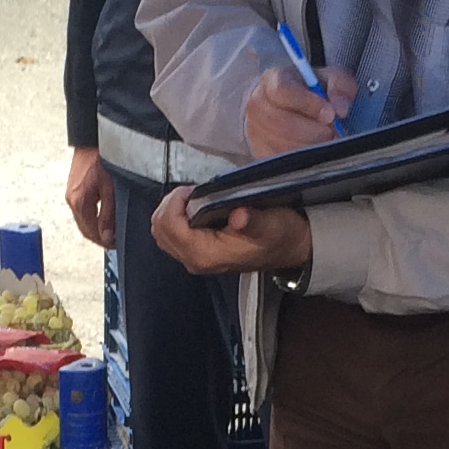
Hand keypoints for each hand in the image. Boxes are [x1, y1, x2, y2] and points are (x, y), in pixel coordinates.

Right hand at [66, 146, 114, 247]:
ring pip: (83, 219)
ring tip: (112, 228)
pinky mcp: (73, 188)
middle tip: (116, 240)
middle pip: (85, 228)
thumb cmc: (103, 158)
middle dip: (100, 237)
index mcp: (79, 202)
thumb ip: (109, 215)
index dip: (104, 241)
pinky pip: (82, 209)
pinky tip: (103, 215)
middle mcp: (71, 199)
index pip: (91, 232)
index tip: (117, 244)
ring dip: (96, 226)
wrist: (91, 137)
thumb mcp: (112, 188)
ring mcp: (70, 194)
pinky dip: (92, 216)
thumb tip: (107, 237)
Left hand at [154, 186, 309, 275]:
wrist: (288, 249)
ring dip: (171, 210)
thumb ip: (252, 221)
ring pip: (161, 231)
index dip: (175, 202)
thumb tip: (238, 216)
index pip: (170, 226)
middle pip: (159, 228)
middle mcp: (194, 260)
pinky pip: (170, 234)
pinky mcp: (195, 252)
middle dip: (170, 205)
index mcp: (206, 254)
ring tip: (192, 198)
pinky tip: (193, 207)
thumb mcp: (270, 224)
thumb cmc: (279, 236)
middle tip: (192, 192)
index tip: (194, 189)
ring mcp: (193, 258)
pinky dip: (175, 217)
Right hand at [246, 67, 352, 160]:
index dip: (309, 104)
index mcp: (273, 80)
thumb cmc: (307, 91)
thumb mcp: (328, 78)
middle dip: (315, 132)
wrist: (279, 105)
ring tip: (324, 140)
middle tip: (332, 131)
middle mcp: (258, 105)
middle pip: (284, 124)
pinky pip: (283, 164)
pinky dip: (304, 161)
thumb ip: (339, 85)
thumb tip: (340, 109)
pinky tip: (314, 151)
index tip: (330, 113)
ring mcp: (255, 131)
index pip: (283, 91)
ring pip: (284, 147)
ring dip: (312, 147)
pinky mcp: (260, 153)